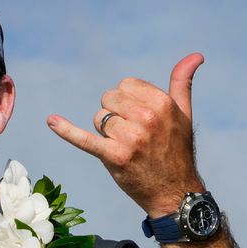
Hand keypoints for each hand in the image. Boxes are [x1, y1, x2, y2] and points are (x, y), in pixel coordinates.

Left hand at [47, 53, 205, 217]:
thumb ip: (182, 82)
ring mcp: (129, 138)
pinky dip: (66, 130)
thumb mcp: (184, 114)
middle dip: (115, 114)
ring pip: (98, 119)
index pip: (124, 85)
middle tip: (134, 135)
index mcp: (162, 103)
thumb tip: (195, 55)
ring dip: (106, 132)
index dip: (128, 100)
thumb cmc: (176, 149)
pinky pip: (83, 139)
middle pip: (108, 99)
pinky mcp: (113, 157)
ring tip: (127, 147)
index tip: (141, 117)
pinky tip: (51, 121)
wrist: (174, 192)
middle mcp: (146, 118)